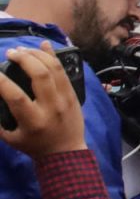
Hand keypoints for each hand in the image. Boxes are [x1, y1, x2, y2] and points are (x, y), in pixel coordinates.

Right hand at [0, 44, 86, 158]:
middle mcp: (51, 107)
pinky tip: (43, 46)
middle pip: (39, 75)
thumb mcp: (10, 137)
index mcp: (33, 121)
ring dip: (37, 54)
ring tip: (22, 50)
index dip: (1, 81)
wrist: (66, 152)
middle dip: (23, 59)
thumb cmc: (34, 145)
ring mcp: (65, 99)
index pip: (16, 96)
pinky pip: (64, 71)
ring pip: (54, 69)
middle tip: (10, 53)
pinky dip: (53, 56)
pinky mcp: (74, 94)